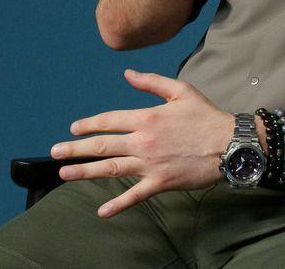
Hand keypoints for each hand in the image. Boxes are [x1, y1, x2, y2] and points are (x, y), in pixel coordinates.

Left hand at [49, 70, 233, 217]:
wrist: (230, 144)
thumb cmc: (206, 116)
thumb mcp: (181, 91)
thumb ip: (151, 82)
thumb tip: (128, 74)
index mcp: (147, 118)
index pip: (109, 121)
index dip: (89, 125)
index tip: (74, 129)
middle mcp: (143, 142)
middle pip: (102, 146)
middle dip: (75, 149)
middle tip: (55, 152)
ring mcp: (150, 165)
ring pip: (111, 169)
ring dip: (85, 172)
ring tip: (65, 173)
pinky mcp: (160, 183)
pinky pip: (135, 196)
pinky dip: (118, 204)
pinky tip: (102, 211)